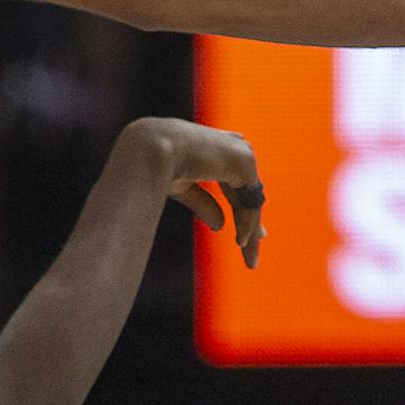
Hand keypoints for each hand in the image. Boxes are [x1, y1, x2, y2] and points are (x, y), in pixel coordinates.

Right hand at [126, 117, 264, 267]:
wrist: (150, 150)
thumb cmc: (157, 165)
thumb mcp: (183, 187)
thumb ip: (204, 203)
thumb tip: (220, 226)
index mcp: (218, 145)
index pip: (237, 179)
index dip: (242, 205)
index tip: (245, 231)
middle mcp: (233, 145)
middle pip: (247, 191)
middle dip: (251, 220)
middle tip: (255, 246)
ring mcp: (241, 152)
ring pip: (250, 199)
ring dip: (250, 230)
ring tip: (250, 259)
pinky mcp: (245, 162)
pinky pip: (249, 201)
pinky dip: (246, 224)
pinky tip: (241, 243)